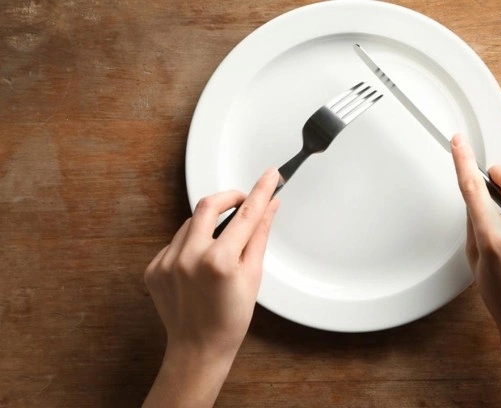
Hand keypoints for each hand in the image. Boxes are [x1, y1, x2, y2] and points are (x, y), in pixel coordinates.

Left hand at [143, 168, 279, 407]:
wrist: (198, 349)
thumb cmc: (229, 319)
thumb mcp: (253, 276)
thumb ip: (259, 235)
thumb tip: (270, 206)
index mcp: (218, 261)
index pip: (245, 214)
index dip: (260, 190)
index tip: (271, 175)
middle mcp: (189, 257)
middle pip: (209, 204)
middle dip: (229, 197)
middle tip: (243, 201)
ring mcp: (167, 262)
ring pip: (191, 223)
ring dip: (209, 224)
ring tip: (222, 246)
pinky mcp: (153, 267)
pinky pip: (176, 240)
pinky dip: (191, 243)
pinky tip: (200, 264)